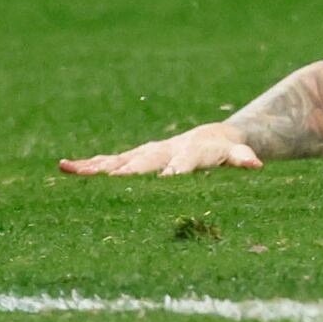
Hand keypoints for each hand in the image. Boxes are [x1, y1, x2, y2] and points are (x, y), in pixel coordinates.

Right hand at [59, 122, 264, 177]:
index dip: (173, 173)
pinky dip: (89, 166)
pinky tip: (65, 168)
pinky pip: (109, 162)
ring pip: (119, 161)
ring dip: (95, 167)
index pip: (182, 164)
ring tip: (70, 169)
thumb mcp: (239, 156)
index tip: (164, 182)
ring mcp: (146, 154)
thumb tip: (256, 164)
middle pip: (143, 163)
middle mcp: (163, 151)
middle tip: (107, 180)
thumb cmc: (226, 154)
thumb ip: (244, 159)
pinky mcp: (134, 159)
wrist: (211, 139)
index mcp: (190, 153)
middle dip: (126, 172)